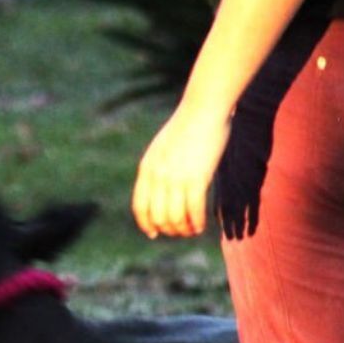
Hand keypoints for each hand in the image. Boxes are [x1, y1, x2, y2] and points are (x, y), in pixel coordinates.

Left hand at [133, 104, 231, 239]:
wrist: (203, 109)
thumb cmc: (187, 127)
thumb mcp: (162, 148)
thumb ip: (158, 169)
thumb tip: (162, 192)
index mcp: (147, 168)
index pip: (140, 207)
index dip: (146, 224)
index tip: (154, 233)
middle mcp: (158, 176)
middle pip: (158, 217)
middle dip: (169, 230)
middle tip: (181, 231)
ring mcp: (176, 178)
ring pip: (176, 219)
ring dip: (184, 230)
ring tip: (192, 230)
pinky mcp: (197, 178)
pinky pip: (194, 212)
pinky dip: (197, 223)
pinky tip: (202, 226)